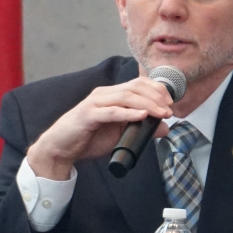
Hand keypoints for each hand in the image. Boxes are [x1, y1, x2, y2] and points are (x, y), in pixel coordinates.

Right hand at [25, 78, 173, 179]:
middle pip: (135, 87)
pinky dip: (129, 113)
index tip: (171, 103)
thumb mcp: (119, 135)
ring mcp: (95, 103)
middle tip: (169, 109)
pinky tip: (142, 115)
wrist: (61, 148)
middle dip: (156, 96)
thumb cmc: (87, 139)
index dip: (157, 90)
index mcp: (110, 95)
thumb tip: (163, 128)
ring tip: (161, 113)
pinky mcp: (88, 115)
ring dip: (148, 104)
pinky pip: (112, 112)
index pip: (138, 84)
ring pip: (126, 97)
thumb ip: (140, 129)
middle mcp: (103, 94)